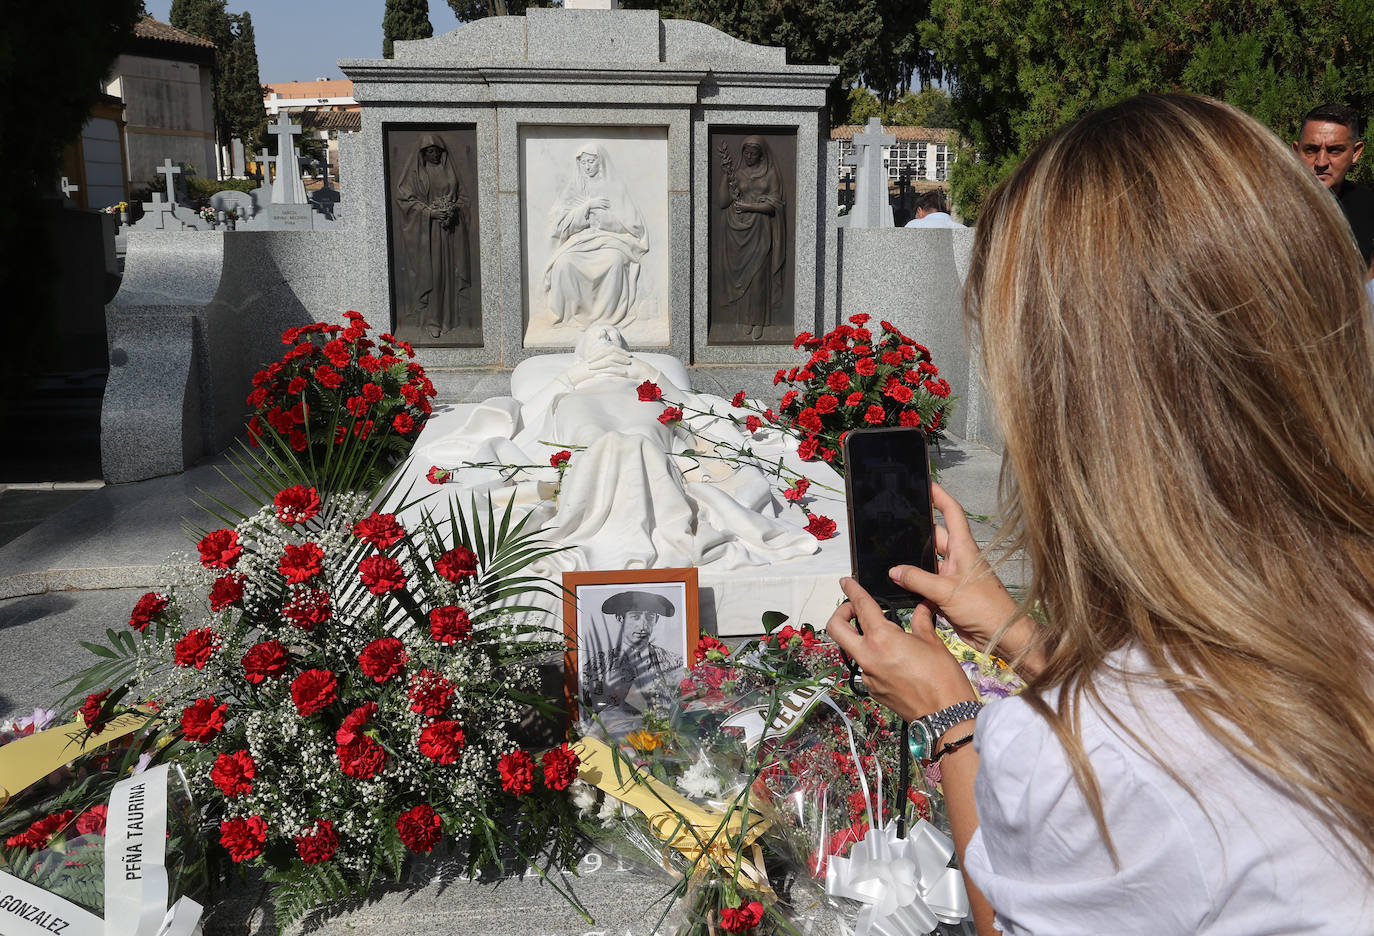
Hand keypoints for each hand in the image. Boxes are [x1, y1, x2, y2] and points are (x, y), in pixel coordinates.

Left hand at [826, 578, 974, 722]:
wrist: (945, 716)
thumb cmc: (943, 678)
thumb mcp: (933, 642)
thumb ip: (921, 621)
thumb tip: (921, 606)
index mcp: (882, 638)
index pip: (861, 606)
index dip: (852, 590)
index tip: (846, 582)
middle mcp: (868, 656)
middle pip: (836, 628)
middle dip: (840, 613)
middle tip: (854, 608)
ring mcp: (867, 675)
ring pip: (852, 649)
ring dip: (860, 638)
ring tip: (884, 637)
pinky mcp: (872, 690)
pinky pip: (866, 667)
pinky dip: (874, 658)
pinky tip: (894, 660)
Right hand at [891, 483, 1042, 673]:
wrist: (1000, 636)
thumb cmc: (985, 608)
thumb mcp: (946, 591)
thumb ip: (918, 579)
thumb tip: (894, 571)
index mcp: (964, 549)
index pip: (952, 513)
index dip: (939, 496)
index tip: (926, 484)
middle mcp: (959, 559)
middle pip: (934, 537)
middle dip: (917, 530)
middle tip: (894, 522)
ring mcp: (953, 577)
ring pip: (928, 562)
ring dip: (913, 561)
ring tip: (890, 553)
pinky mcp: (948, 595)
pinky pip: (927, 583)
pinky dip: (914, 583)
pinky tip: (899, 584)